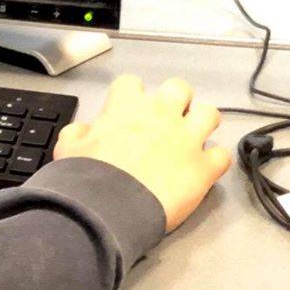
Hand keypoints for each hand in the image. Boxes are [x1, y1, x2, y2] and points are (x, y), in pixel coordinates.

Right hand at [54, 75, 231, 232]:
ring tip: (194, 136)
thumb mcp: (68, 148)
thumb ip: (79, 133)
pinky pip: (221, 156)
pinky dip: (215, 161)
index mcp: (126, 107)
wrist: (110, 206)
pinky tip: (205, 168)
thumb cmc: (88, 177)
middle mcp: (161, 115)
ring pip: (210, 114)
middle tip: (167, 118)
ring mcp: (187, 139)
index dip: (130, 95)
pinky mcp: (204, 167)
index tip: (128, 109)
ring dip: (203, 123)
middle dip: (175, 100)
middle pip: (179, 88)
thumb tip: (83, 132)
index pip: (131, 83)